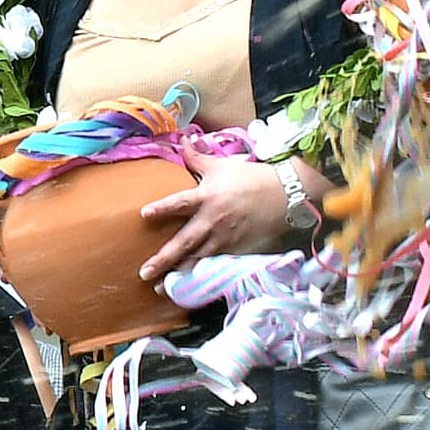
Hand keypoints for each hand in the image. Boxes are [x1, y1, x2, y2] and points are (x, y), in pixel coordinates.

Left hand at [138, 155, 309, 280]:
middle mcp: (213, 220)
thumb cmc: (250, 179)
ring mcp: (225, 238)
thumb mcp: (221, 166)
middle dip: (164, 259)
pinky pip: (214, 265)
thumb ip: (197, 158)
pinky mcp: (236, 250)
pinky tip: (186, 286)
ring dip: (178, 274)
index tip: (144, 215)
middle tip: (144, 273)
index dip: (162, 208)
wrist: (284, 197)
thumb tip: (181, 141)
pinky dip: (200, 275)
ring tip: (158, 289)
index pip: (180, 202)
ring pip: (197, 259)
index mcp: (207, 197)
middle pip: (185, 242)